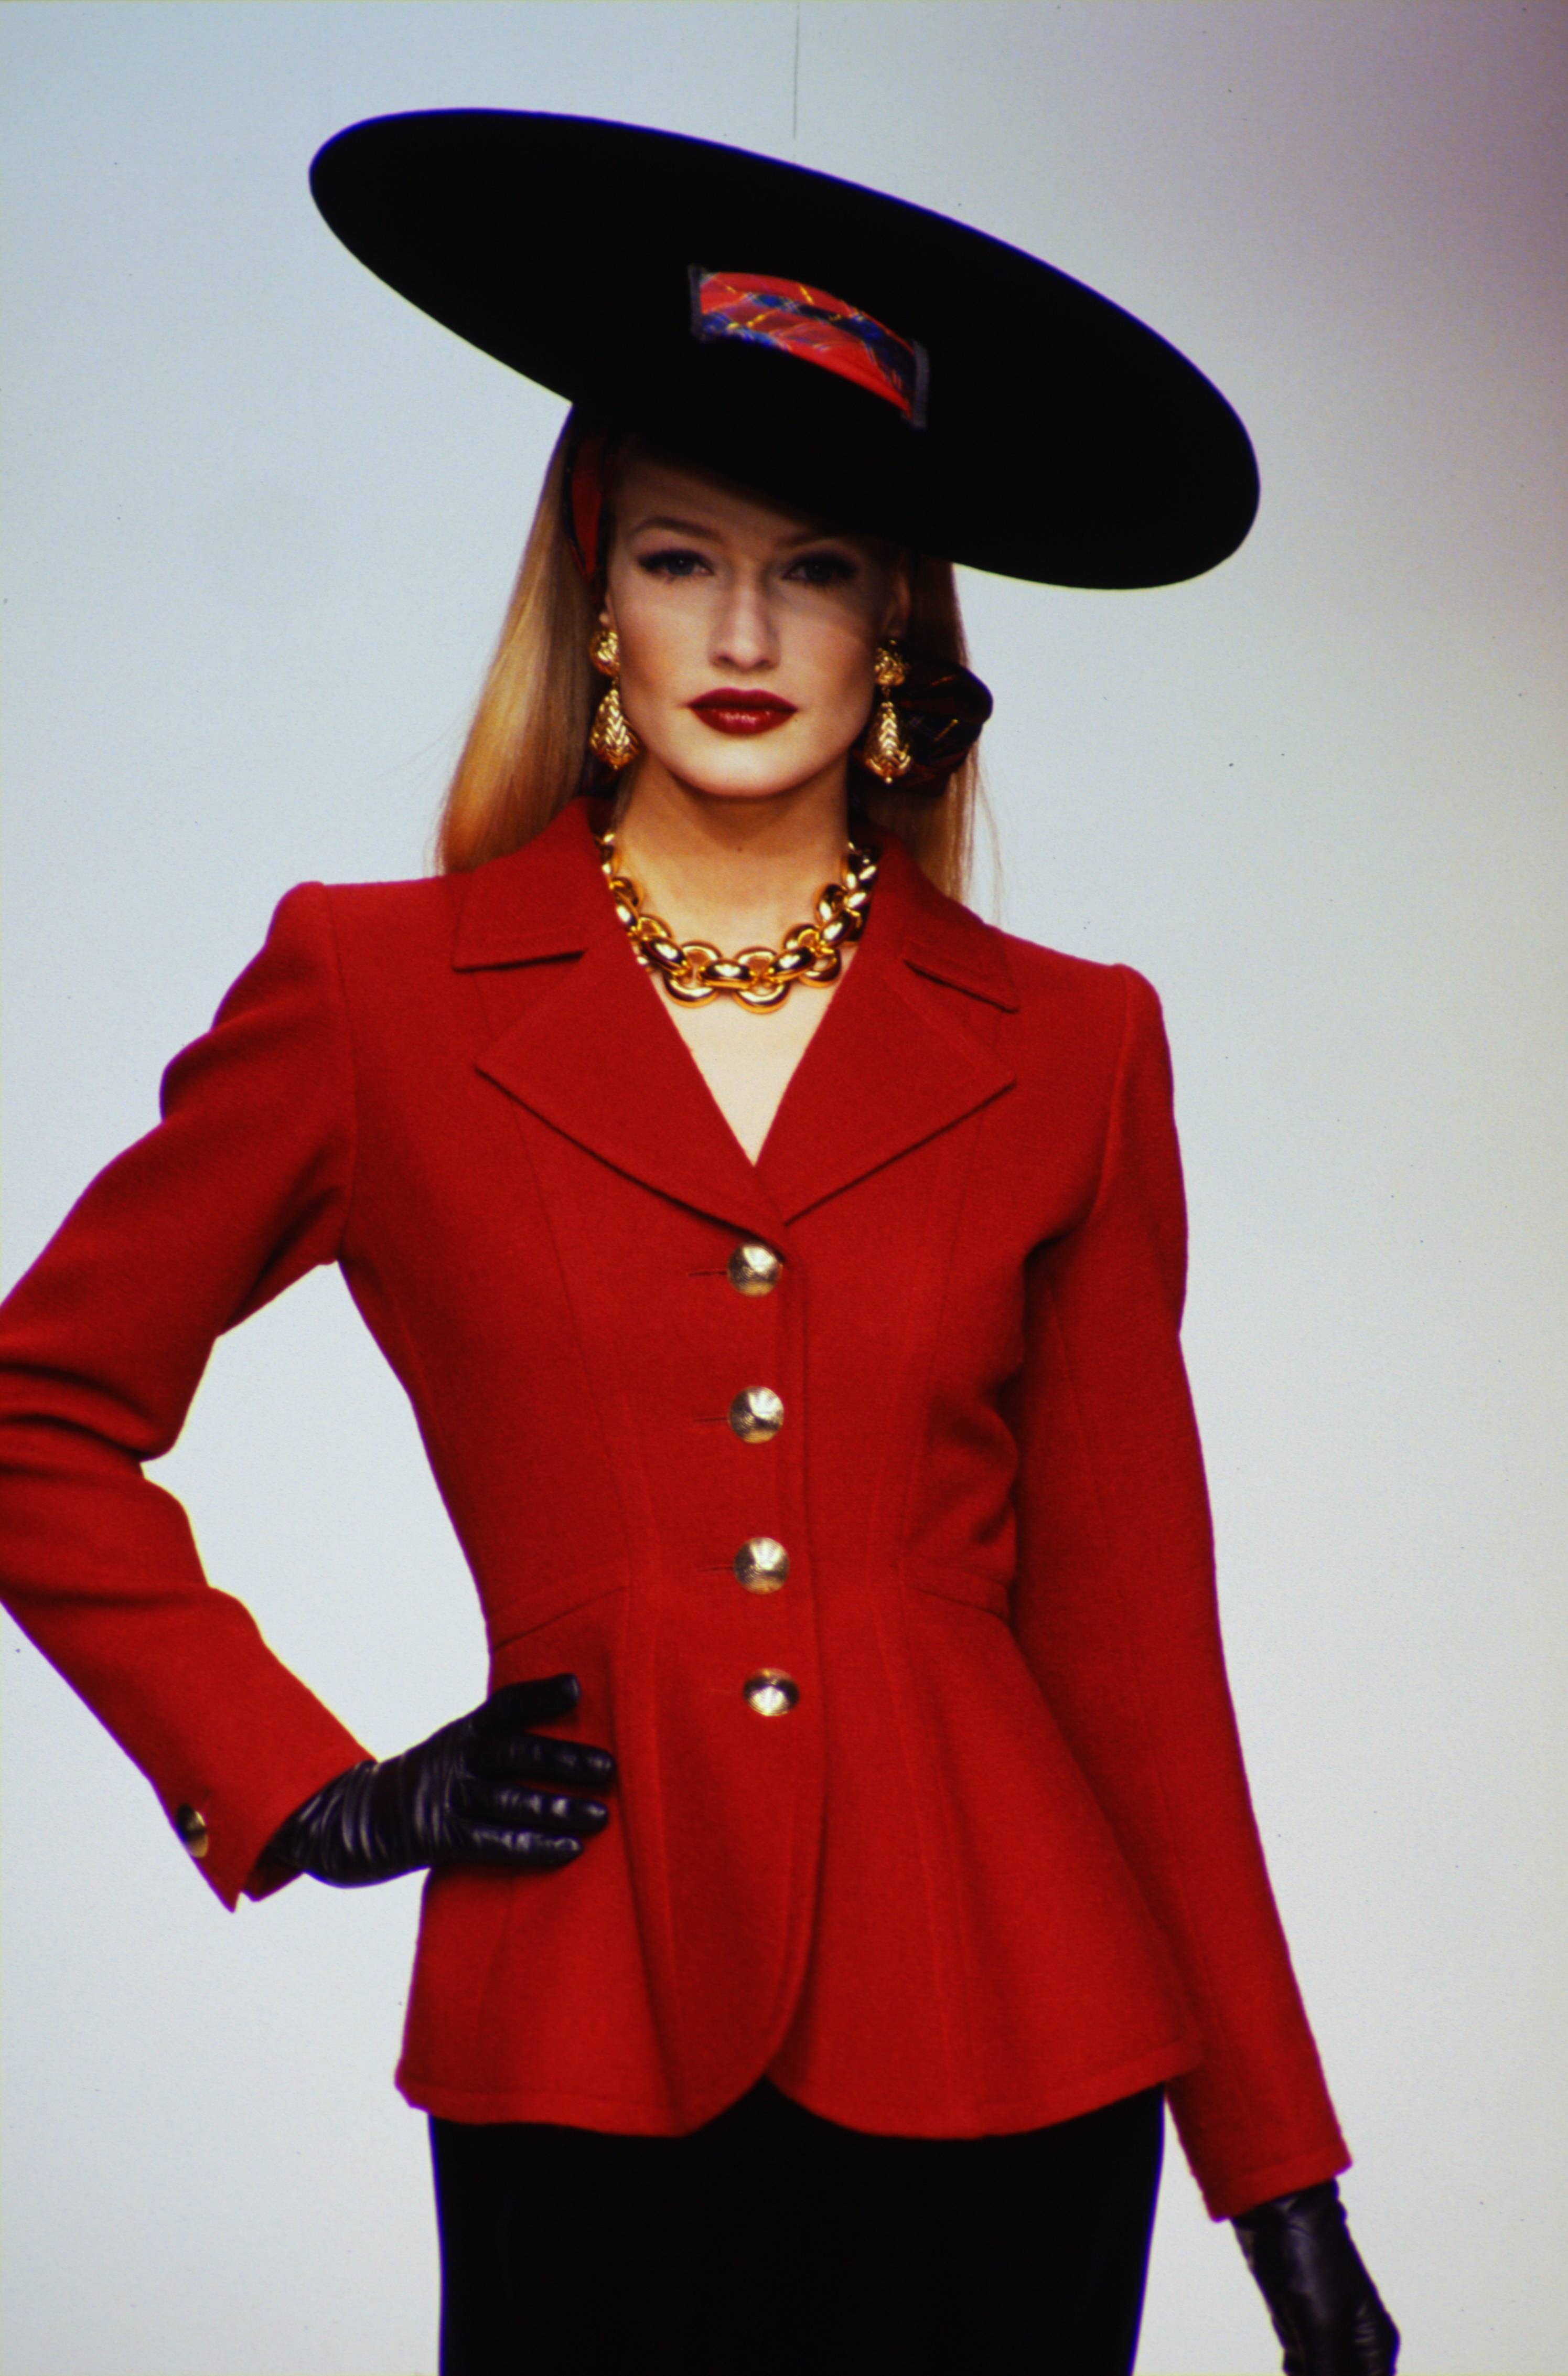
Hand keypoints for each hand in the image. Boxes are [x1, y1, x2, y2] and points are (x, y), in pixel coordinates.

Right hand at [261, 1672, 614, 1884]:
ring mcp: (442, 1798)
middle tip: (609, 1766)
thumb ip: (497, 1743)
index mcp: (461, 1733)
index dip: (539, 1696)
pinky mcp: (433, 1838)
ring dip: (557, 1808)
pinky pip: (490, 1843)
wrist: (348, 1821)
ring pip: (508, 1801)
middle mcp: (454, 1758)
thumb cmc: (424, 1786)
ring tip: (600, 1815)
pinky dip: (532, 1846)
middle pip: (514, 1753)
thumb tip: (567, 1719)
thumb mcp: (453, 1752)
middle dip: (563, 1759)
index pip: (503, 1707)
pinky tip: (568, 1850)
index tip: (576, 1687)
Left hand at [1233, 2181, 1398, 2375]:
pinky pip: (1302, 2369)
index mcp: (1374, 2348)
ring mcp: (1326, 2338)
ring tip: (1297, 2365)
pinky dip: (1296, 2372)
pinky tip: (1291, 2363)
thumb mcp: (1322, 2327)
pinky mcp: (1299, 2330)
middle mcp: (1356, 2347)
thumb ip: (1330, 2374)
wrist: (1276, 2212)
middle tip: (1302, 2369)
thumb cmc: (1311, 2260)